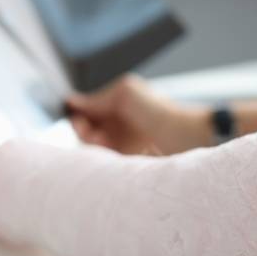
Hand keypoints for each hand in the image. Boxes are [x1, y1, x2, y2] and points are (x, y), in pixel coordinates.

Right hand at [66, 75, 212, 154]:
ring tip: (103, 141)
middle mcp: (116, 125)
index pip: (85, 111)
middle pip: (85, 131)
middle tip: (90, 131)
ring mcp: (120, 144)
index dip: (78, 114)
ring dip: (92, 144)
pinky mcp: (124, 162)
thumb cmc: (159, 111)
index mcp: (115, 105)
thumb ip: (97, 97)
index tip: (77, 116)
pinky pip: (103, 162)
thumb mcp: (125, 93)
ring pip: (92, 148)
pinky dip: (101, 158)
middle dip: (83, 131)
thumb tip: (72, 101)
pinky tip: (109, 152)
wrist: (184, 137)